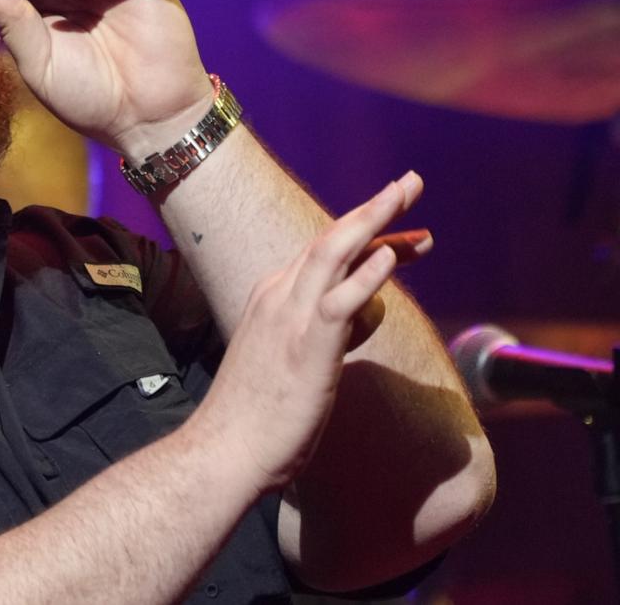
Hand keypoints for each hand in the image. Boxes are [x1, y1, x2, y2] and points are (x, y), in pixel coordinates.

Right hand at [186, 171, 431, 495]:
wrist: (223, 451)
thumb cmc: (253, 418)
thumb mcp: (284, 364)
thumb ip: (317, 336)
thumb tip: (354, 323)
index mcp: (269, 299)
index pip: (323, 254)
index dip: (365, 236)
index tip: (400, 233)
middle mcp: (276, 297)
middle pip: (331, 239)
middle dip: (373, 209)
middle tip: (410, 182)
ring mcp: (288, 317)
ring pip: (334, 252)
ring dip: (373, 219)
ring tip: (405, 192)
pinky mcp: (306, 345)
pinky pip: (341, 300)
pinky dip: (367, 272)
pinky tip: (390, 254)